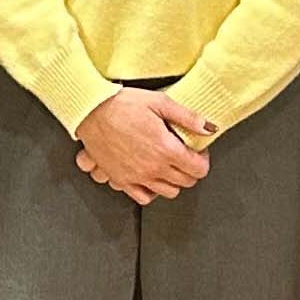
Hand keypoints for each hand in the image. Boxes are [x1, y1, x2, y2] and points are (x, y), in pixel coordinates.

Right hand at [74, 87, 212, 205]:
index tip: (199, 151)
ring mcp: (137, 177)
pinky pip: (143, 197)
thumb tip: (209, 128)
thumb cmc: (121, 104)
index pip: (199, 169)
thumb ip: (188, 117)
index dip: (203, 159)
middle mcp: (153, 168)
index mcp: (166, 149)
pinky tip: (152, 178)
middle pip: (186, 182)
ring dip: (174, 181)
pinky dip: (151, 191)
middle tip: (185, 155)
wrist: (90, 111)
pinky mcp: (121, 180)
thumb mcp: (160, 102)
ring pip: (169, 192)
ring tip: (170, 165)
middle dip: (191, 169)